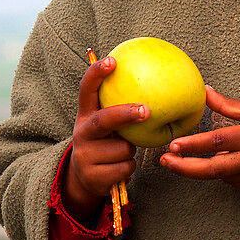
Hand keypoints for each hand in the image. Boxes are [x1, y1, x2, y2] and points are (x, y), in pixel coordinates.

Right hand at [63, 56, 148, 220]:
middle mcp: (81, 133)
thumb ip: (121, 106)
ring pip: (123, 148)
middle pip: (103, 121)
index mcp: (85, 115)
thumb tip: (158, 80)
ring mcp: (84, 155)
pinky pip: (125, 168)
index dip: (97, 73)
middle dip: (125, 114)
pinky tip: (119, 168)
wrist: (85, 178)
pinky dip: (129, 167)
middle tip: (146, 110)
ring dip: (131, 150)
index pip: (86, 89)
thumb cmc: (106, 141)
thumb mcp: (108, 123)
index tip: (113, 60)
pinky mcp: (92, 177)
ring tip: (122, 151)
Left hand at [159, 86, 239, 190]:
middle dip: (184, 167)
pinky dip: (226, 171)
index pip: (216, 141)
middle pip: (211, 169)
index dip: (193, 145)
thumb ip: (227, 105)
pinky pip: (233, 180)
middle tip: (166, 161)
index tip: (174, 145)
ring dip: (208, 166)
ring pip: (220, 175)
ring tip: (210, 152)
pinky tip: (231, 159)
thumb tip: (205, 91)